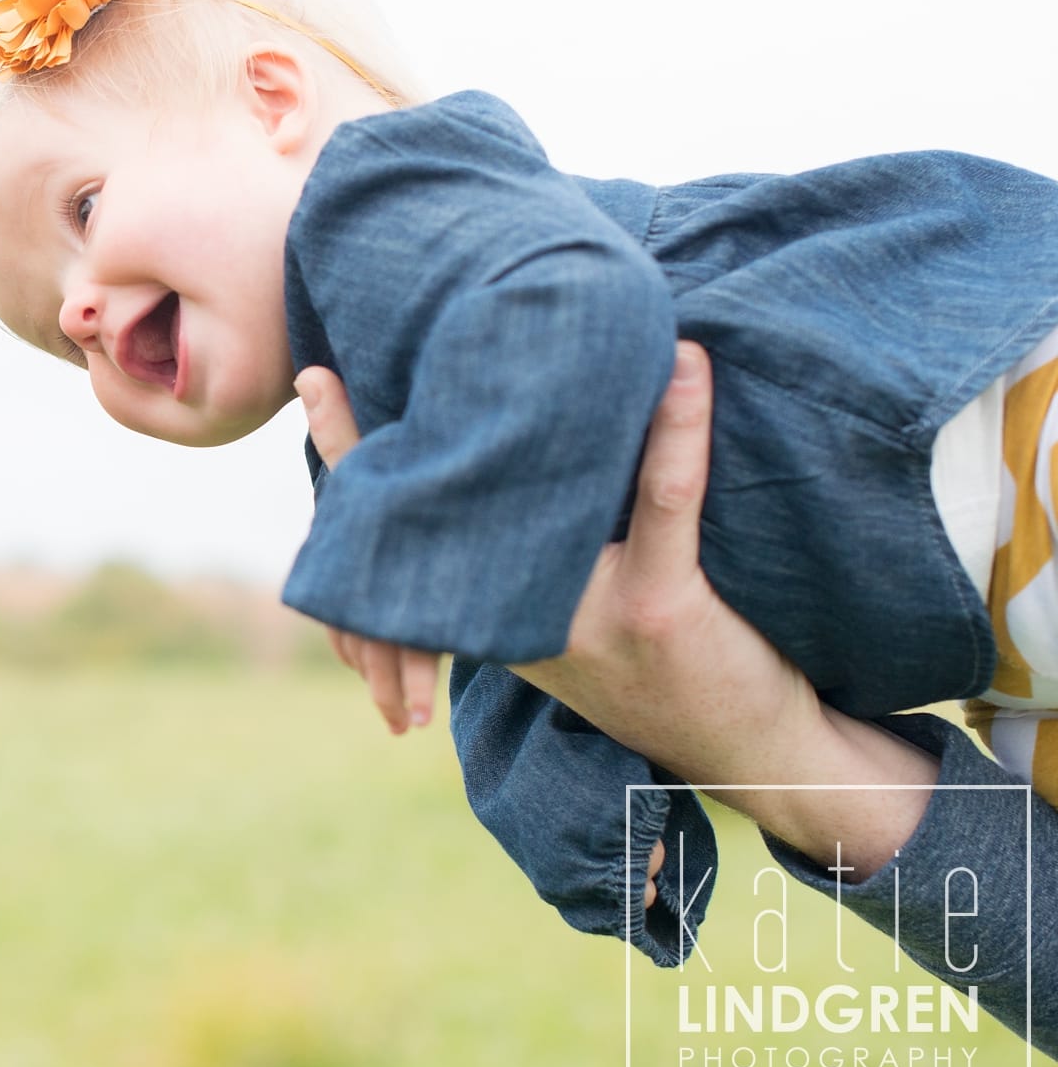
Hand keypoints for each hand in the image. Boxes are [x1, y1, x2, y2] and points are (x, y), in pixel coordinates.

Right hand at [295, 363, 663, 905]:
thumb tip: (529, 428)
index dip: (349, 453)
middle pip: (441, 502)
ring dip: (532, 395)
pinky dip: (675, 423)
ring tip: (530, 311)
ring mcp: (580, 613)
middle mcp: (513, 616)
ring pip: (541, 486)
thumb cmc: (679, 661)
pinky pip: (663, 497)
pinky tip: (685, 364)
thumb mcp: (586, 607)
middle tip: (330, 360)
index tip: (314, 384)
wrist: (754, 755)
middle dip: (382, 428)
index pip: (402, 526)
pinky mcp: (655, 609)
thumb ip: (547, 543)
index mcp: (487, 609)